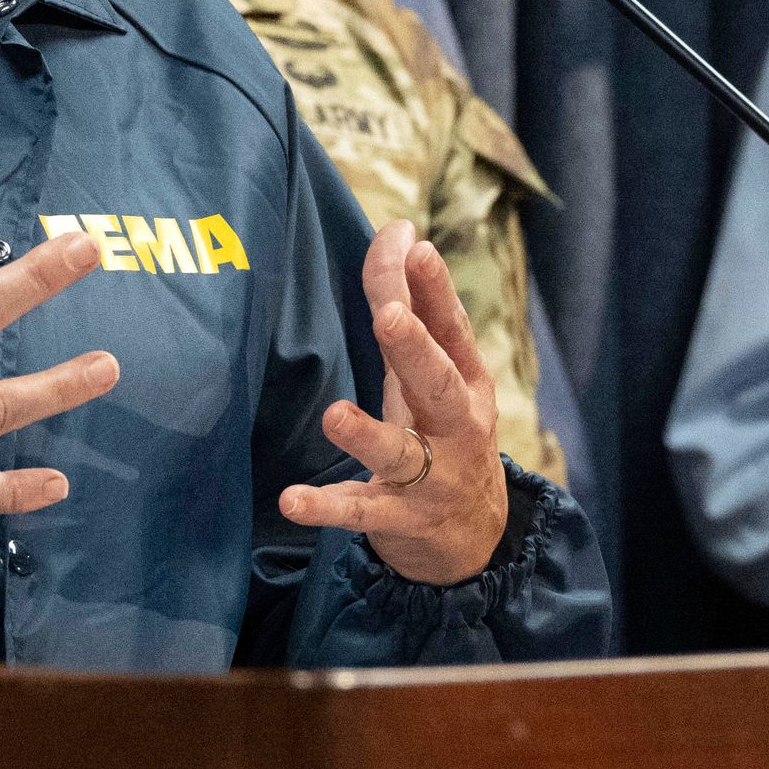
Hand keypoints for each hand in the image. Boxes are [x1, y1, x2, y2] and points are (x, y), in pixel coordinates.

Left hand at [277, 220, 509, 584]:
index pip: (450, 328)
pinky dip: (327, 507)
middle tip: (390, 316)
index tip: (413, 247)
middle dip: (415, 349)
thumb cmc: (445, 434)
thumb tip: (401, 230)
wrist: (477, 538)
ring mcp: (432, 476)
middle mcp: (457, 427)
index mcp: (467, 383)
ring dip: (368, 434)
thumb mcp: (437, 372)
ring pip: (400, 453)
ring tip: (335, 416)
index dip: (433, 289)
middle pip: (439, 383)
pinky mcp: (401, 517)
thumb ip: (416, 304)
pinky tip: (292, 500)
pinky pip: (362, 511)